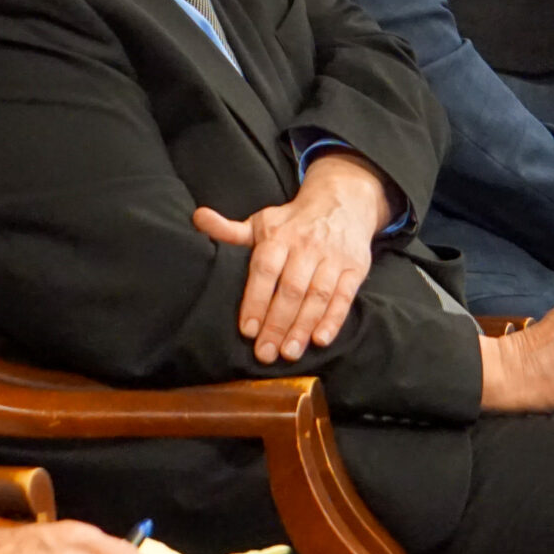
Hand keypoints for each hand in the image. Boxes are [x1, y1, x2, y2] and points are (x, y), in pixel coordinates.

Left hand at [192, 152, 387, 362]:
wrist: (342, 200)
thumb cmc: (293, 221)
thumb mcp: (261, 222)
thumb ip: (230, 230)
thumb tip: (198, 219)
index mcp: (279, 236)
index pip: (265, 270)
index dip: (256, 300)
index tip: (247, 330)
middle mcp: (307, 245)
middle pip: (291, 289)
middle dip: (277, 324)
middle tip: (265, 354)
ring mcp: (333, 256)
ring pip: (317, 296)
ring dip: (303, 326)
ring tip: (289, 353)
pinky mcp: (355, 267)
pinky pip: (344, 296)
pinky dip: (333, 319)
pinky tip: (320, 340)